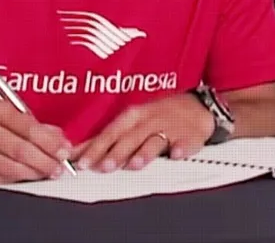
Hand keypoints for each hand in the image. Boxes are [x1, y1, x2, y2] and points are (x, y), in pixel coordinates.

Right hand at [0, 97, 71, 185]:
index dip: (50, 142)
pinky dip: (14, 181)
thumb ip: (34, 125)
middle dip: (44, 161)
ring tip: (46, 174)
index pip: (28, 126)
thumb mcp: (5, 116)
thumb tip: (60, 140)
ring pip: (9, 167)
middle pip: (20, 149)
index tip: (64, 151)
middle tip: (58, 168)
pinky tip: (25, 179)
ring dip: (32, 173)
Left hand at [73, 93, 213, 171]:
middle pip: (130, 138)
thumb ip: (108, 139)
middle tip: (103, 167)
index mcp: (133, 117)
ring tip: (135, 164)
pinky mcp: (190, 136)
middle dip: (116, 153)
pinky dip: (181, 148)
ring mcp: (170, 128)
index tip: (81, 162)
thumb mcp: (133, 121)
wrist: (197, 107)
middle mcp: (149, 121)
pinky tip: (176, 154)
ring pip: (156, 141)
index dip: (95, 147)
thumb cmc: (159, 116)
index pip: (110, 133)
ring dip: (145, 152)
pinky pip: (185, 143)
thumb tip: (78, 153)